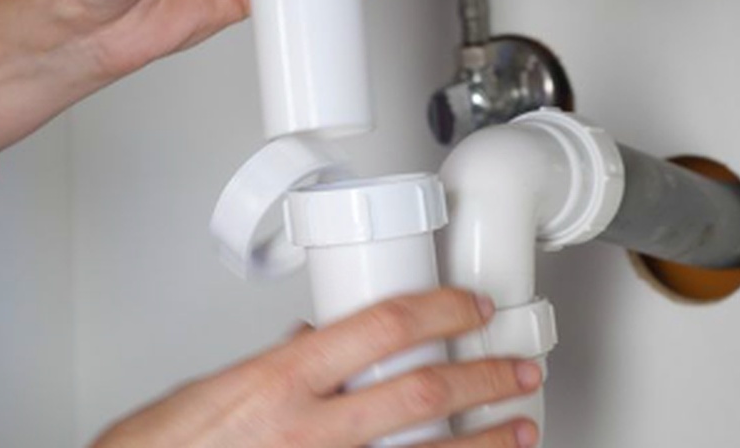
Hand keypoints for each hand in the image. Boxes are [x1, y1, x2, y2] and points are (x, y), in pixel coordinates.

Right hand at [92, 289, 541, 447]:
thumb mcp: (217, 385)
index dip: (439, 308)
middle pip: (421, 392)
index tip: (468, 305)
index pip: (381, 325)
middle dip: (482, 377)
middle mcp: (308, 430)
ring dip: (486, 442)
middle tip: (518, 368)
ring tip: (522, 429)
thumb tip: (315, 341)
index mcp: (281, 380)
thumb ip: (275, 363)